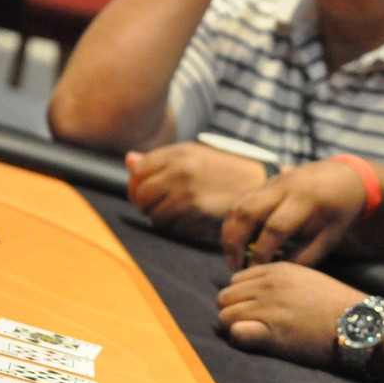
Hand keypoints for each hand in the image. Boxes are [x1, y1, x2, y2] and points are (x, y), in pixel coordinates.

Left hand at [126, 143, 266, 241]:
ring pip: (153, 216)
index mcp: (178, 154)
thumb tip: (129, 160)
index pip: (137, 171)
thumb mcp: (192, 154)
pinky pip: (171, 228)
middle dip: (146, 204)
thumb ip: (159, 159)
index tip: (146, 189)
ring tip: (175, 212)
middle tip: (158, 204)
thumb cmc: (220, 168)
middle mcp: (180, 172)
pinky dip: (175, 227)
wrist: (254, 182)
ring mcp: (188, 195)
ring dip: (160, 218)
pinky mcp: (197, 215)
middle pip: (141, 196)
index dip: (137, 183)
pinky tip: (188, 218)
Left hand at [217, 262, 362, 367]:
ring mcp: (270, 309)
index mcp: (278, 269)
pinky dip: (239, 339)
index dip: (241, 296)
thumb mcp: (307, 278)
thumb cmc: (336, 304)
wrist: (359, 322)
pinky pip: (235, 334)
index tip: (253, 308)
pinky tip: (256, 342)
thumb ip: (280, 279)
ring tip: (254, 335)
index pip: (236, 279)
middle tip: (250, 324)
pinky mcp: (272, 334)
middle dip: (233, 311)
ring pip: (224, 316)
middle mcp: (270, 286)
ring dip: (234, 327)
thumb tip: (255, 290)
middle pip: (224, 297)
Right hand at [220, 159, 366, 269]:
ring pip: (238, 204)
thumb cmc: (340, 211)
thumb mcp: (331, 236)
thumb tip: (277, 271)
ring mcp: (272, 182)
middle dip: (235, 241)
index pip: (275, 227)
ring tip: (232, 257)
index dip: (262, 252)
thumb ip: (306, 256)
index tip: (256, 270)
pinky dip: (233, 222)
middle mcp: (284, 186)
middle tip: (235, 266)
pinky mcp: (265, 183)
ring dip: (229, 232)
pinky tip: (236, 242)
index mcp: (305, 200)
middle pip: (247, 211)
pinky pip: (241, 201)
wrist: (344, 176)